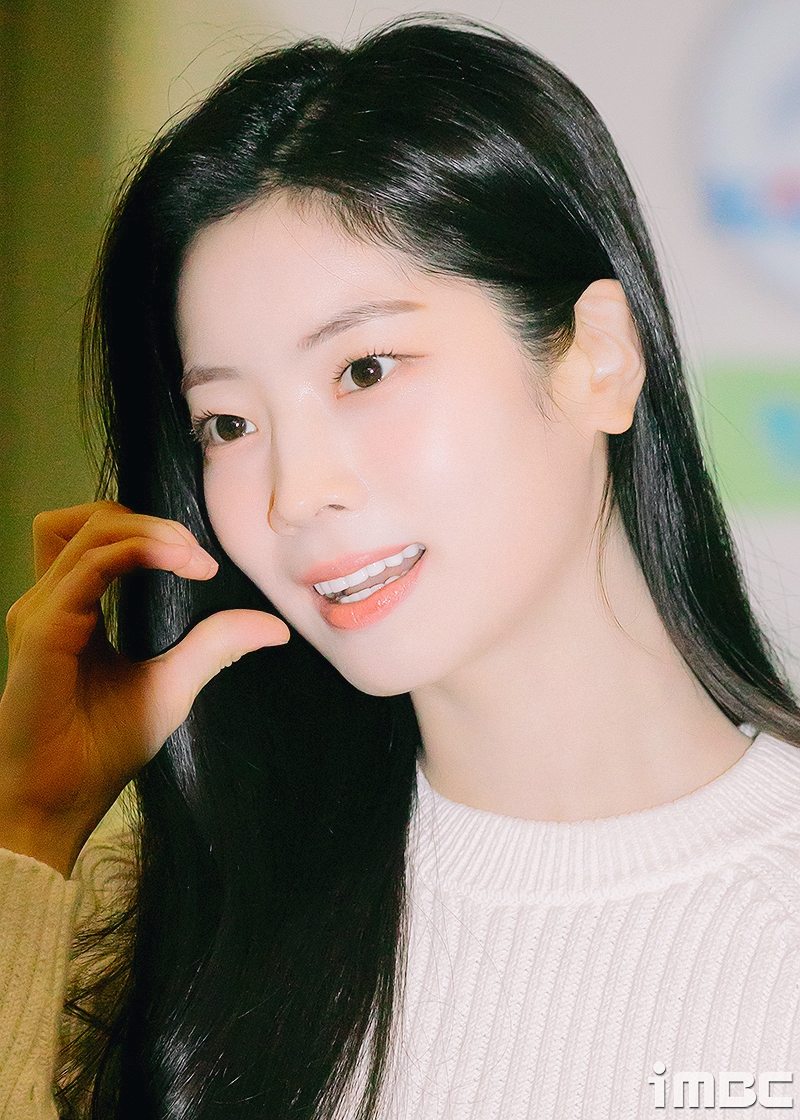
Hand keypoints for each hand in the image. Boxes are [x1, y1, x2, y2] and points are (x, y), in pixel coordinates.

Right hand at [0, 501, 289, 875]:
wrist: (60, 801)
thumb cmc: (102, 748)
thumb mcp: (172, 685)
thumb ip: (214, 646)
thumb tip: (274, 627)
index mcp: (75, 608)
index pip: (100, 535)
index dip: (154, 532)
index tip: (206, 566)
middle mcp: (51, 600)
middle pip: (92, 518)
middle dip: (153, 521)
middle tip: (200, 557)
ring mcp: (41, 611)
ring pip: (90, 529)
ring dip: (150, 530)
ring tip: (191, 557)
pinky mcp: (42, 630)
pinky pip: (90, 567)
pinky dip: (138, 552)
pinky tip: (177, 564)